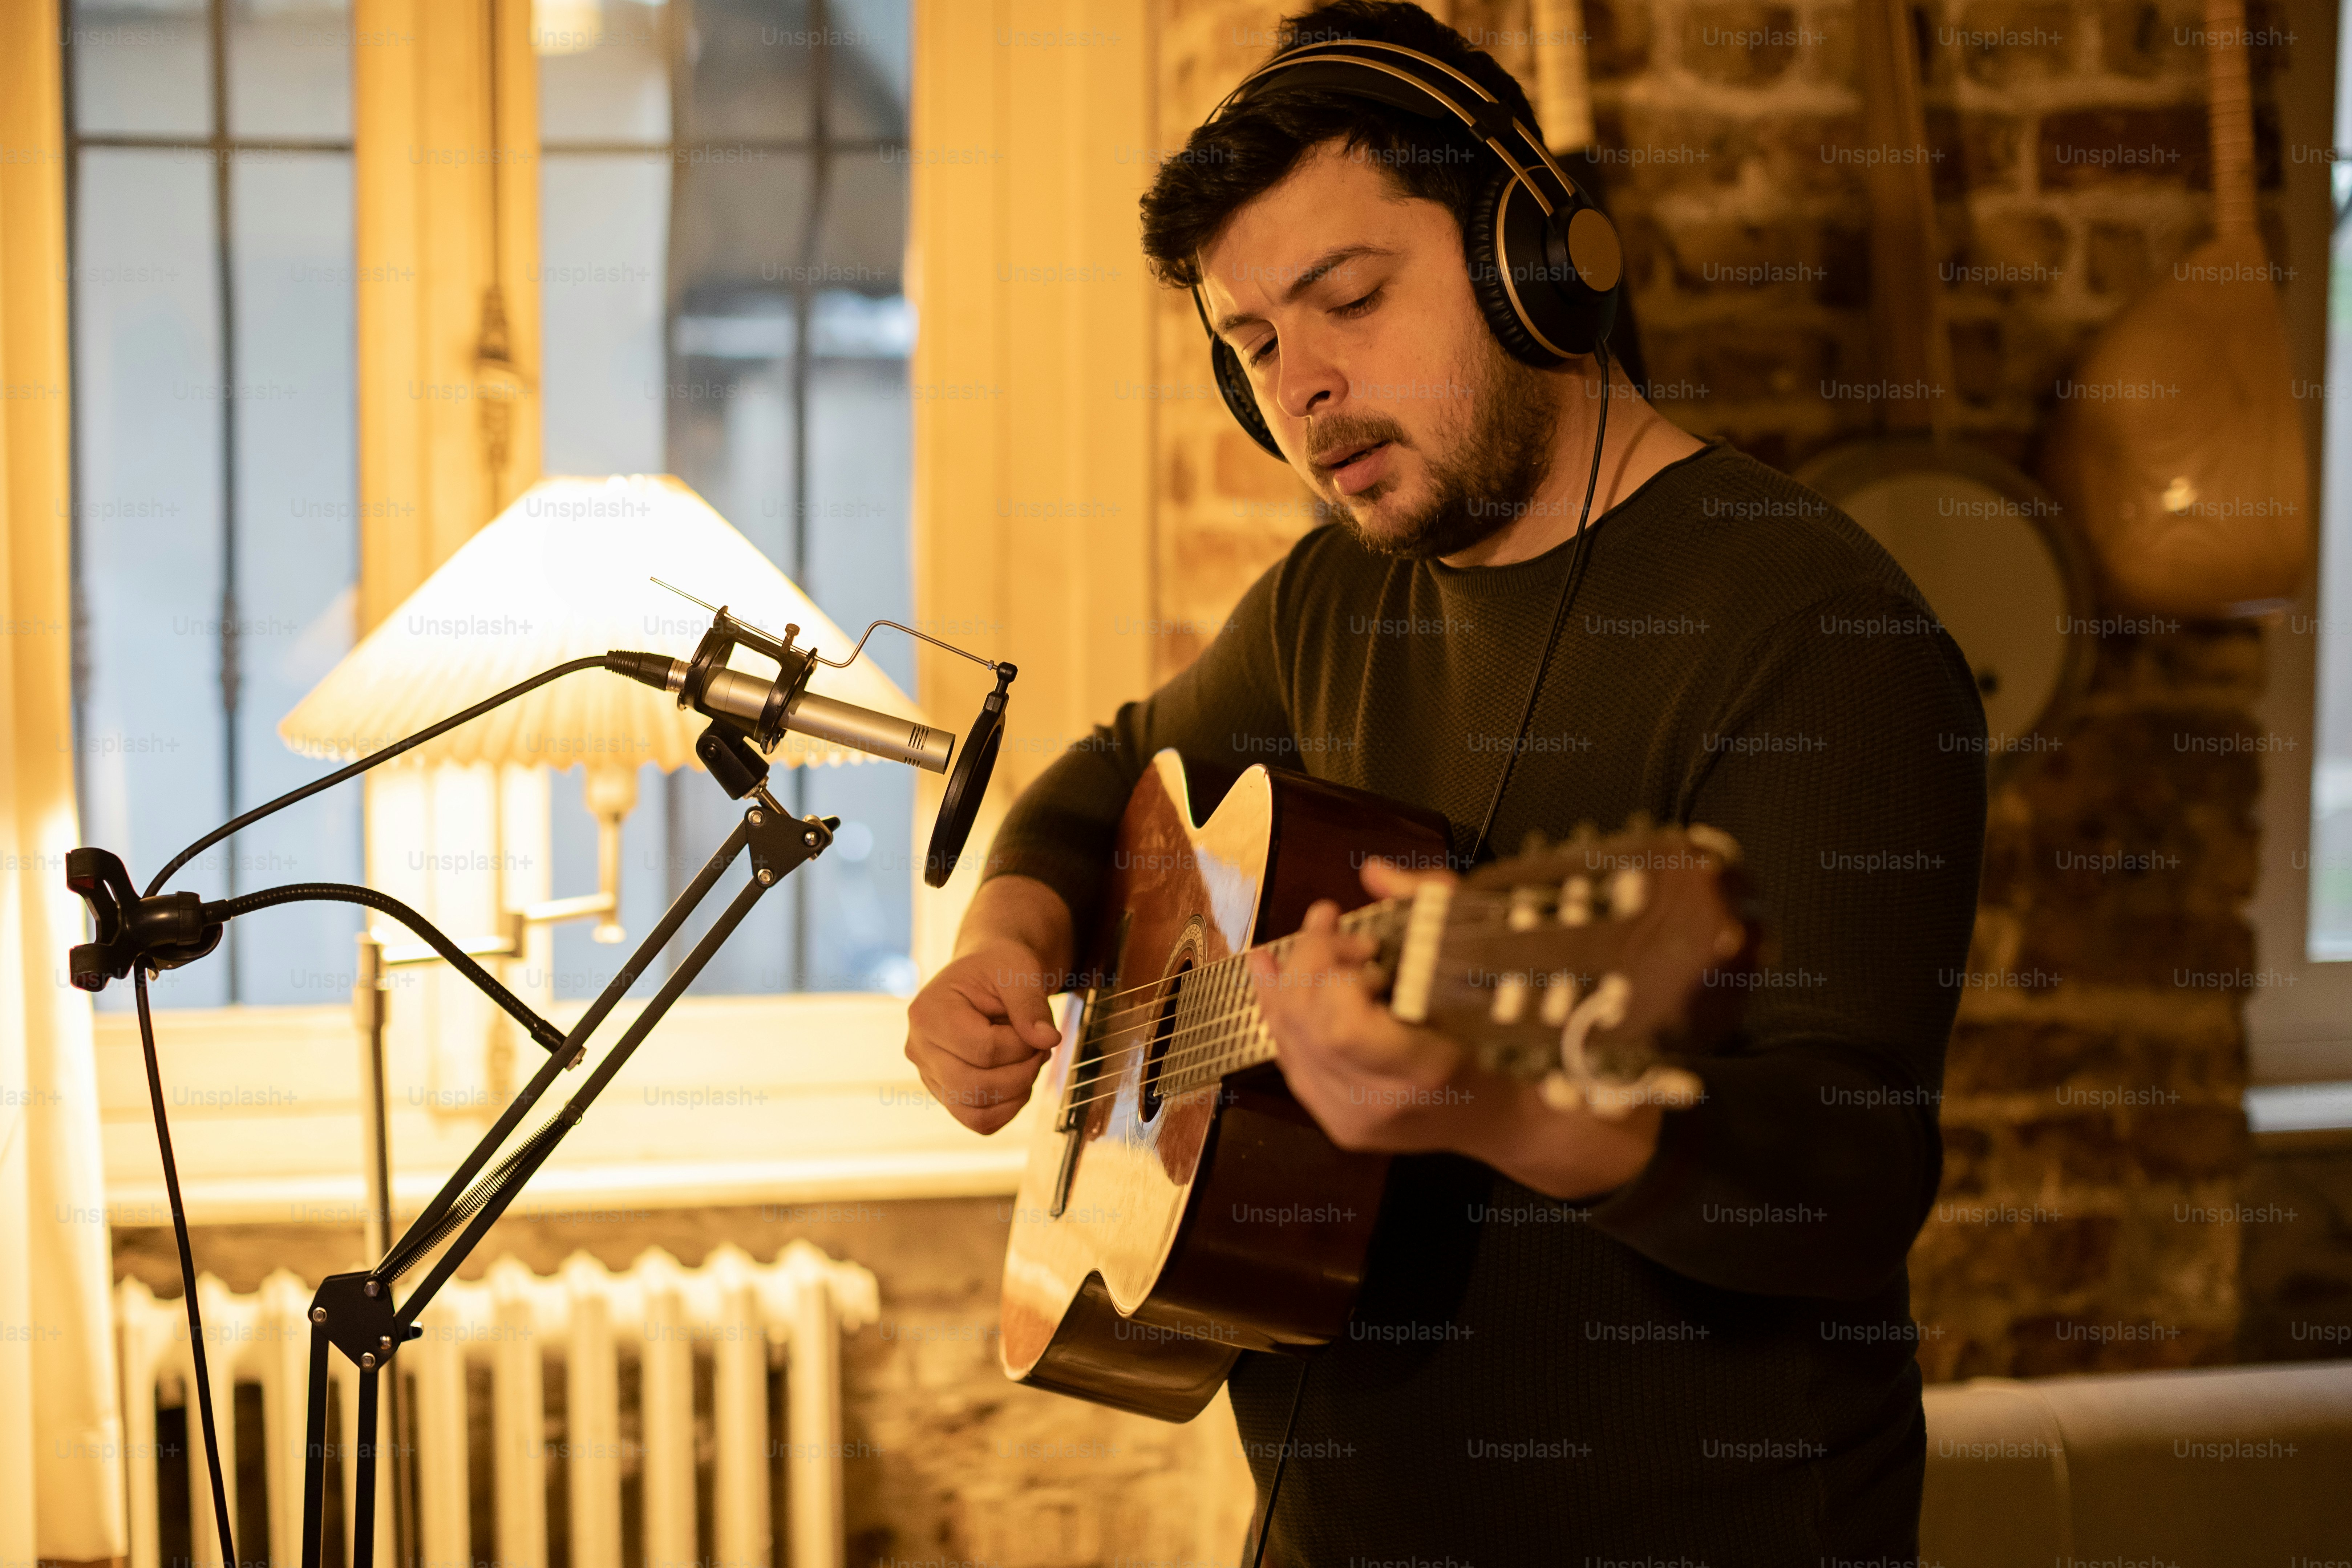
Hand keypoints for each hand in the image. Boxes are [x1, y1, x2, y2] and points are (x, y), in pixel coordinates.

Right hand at [904, 876, 1071, 1134]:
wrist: (985, 976)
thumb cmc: (998, 968)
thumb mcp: (1018, 970)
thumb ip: (1031, 1004)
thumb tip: (1048, 1041)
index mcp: (927, 1012)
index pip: (983, 1049)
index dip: (1022, 1046)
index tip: (1038, 1030)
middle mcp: (918, 1048)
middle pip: (975, 1085)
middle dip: (1022, 1072)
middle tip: (1040, 1049)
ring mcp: (928, 1074)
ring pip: (976, 1111)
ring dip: (1016, 1093)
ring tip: (1028, 1061)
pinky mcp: (944, 1092)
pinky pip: (977, 1120)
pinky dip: (1006, 1108)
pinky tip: (1018, 1080)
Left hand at [1245, 857, 1664, 1199]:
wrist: (1510, 1116)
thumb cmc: (1506, 1034)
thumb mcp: (1484, 958)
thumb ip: (1432, 908)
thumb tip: (1375, 873)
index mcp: (1426, 1069)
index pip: (1343, 1025)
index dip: (1328, 967)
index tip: (1347, 928)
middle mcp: (1383, 1104)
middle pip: (1307, 1029)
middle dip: (1308, 965)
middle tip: (1333, 931)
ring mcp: (1355, 1121)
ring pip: (1288, 1047)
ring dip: (1284, 988)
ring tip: (1295, 946)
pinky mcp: (1340, 1125)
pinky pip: (1291, 1066)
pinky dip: (1282, 1020)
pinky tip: (1275, 982)